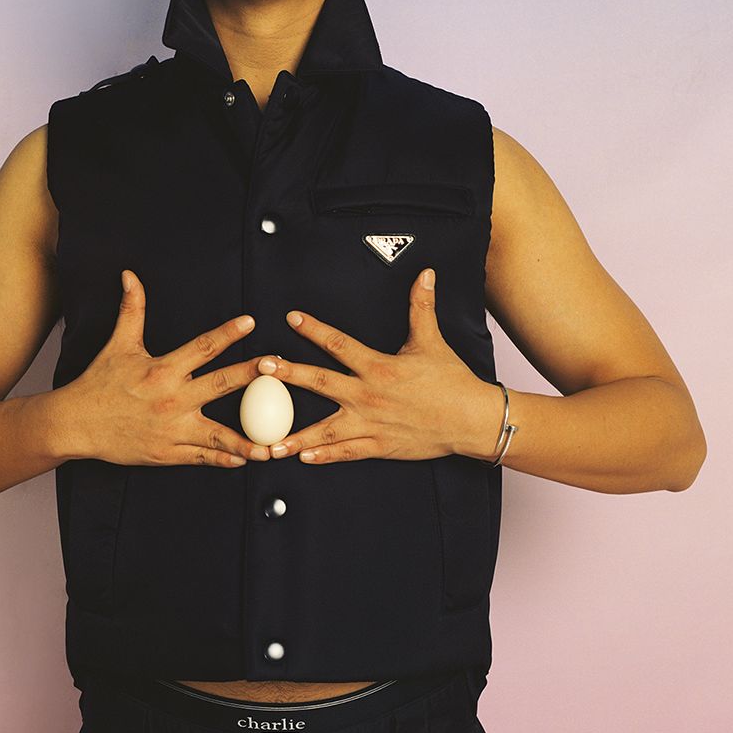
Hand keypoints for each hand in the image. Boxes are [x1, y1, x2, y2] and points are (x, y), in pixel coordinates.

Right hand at [58, 269, 270, 466]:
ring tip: (273, 443)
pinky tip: (246, 459)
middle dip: (251, 376)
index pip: (202, 347)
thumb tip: (131, 275)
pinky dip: (225, 459)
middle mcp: (172, 399)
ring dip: (247, 439)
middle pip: (220, 385)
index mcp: (163, 369)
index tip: (250, 322)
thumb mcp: (118, 343)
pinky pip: (202, 457)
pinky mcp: (168, 453)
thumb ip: (132, 309)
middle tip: (278, 368)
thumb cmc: (99, 382)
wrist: (75, 424)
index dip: (228, 333)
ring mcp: (172, 429)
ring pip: (217, 434)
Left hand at [256, 268, 499, 463]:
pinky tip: (302, 458)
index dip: (314, 329)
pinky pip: (346, 452)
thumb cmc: (452, 381)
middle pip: (320, 382)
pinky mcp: (379, 446)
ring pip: (326, 429)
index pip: (339, 343)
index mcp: (378, 366)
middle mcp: (369, 395)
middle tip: (260, 370)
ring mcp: (371, 423)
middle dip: (288, 375)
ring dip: (296, 434)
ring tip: (269, 442)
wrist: (471, 420)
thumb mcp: (432, 340)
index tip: (292, 318)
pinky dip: (323, 456)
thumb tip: (425, 275)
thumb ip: (421, 306)